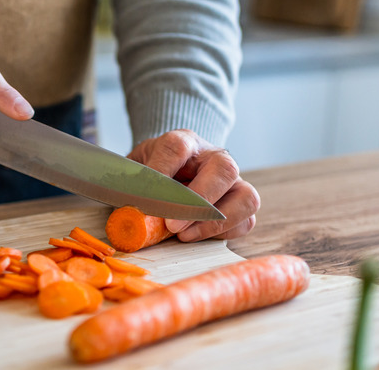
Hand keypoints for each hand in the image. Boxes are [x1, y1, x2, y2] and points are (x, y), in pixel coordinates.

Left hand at [128, 129, 259, 241]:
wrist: (171, 169)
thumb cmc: (154, 171)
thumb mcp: (136, 169)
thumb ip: (134, 186)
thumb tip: (132, 214)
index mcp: (184, 142)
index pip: (177, 147)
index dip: (161, 171)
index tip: (146, 195)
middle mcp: (214, 157)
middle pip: (224, 168)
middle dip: (198, 200)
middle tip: (172, 224)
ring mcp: (233, 181)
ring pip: (246, 197)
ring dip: (215, 222)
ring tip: (185, 235)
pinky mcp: (240, 203)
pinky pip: (246, 220)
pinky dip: (223, 233)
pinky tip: (196, 235)